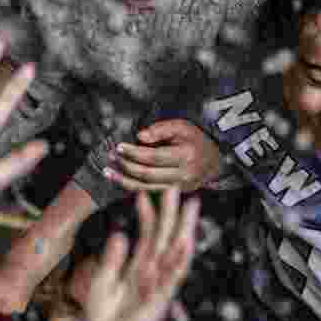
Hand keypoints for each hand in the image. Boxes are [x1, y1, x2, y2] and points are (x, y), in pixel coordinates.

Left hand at [85, 188, 198, 320]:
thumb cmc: (106, 319)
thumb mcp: (101, 283)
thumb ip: (111, 260)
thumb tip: (119, 232)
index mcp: (138, 267)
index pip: (145, 235)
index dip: (146, 213)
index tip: (144, 192)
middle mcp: (153, 272)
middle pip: (165, 237)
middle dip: (171, 212)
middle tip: (175, 186)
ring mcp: (160, 284)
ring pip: (175, 250)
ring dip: (184, 228)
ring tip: (191, 205)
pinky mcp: (161, 298)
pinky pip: (172, 275)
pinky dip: (179, 258)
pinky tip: (186, 241)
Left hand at [105, 119, 220, 191]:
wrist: (212, 161)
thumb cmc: (194, 140)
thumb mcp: (182, 126)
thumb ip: (160, 129)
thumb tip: (139, 136)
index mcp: (185, 155)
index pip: (154, 156)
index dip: (134, 152)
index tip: (119, 146)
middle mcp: (183, 175)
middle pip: (148, 174)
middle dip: (126, 166)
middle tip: (110, 157)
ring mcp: (179, 188)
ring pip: (146, 187)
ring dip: (124, 180)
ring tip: (108, 172)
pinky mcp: (174, 194)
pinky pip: (150, 192)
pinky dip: (132, 187)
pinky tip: (120, 180)